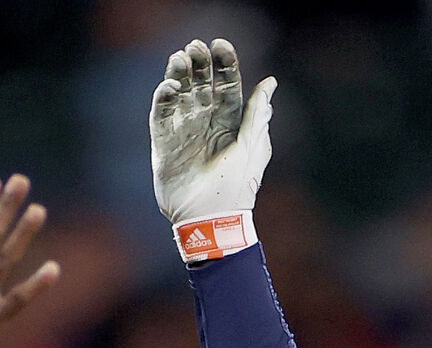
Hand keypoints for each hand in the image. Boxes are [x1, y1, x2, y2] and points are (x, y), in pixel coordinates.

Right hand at [150, 38, 274, 258]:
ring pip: (179, 94)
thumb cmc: (237, 187)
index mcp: (229, 122)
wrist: (210, 220)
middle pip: (200, 85)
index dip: (223, 64)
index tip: (220, 45)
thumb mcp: (252, 147)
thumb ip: (257, 113)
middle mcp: (205, 123)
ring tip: (178, 58)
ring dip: (178, 74)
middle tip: (194, 47)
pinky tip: (169, 87)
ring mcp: (183, 132)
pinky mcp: (164, 144)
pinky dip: (164, 98)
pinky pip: (161, 115)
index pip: (226, 85)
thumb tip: (270, 82)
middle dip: (198, 64)